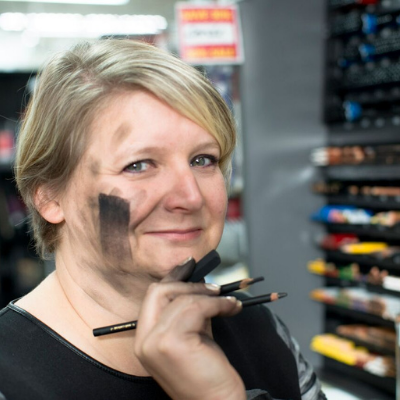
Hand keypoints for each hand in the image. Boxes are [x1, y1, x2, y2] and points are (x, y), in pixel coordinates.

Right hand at [134, 259, 245, 399]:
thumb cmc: (207, 372)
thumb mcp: (192, 335)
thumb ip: (189, 310)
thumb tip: (199, 283)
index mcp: (144, 339)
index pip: (152, 296)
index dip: (172, 278)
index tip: (189, 265)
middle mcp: (143, 340)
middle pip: (159, 291)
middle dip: (188, 283)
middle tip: (213, 287)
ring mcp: (154, 342)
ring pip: (182, 299)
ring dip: (211, 295)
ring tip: (228, 302)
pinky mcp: (172, 343)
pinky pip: (197, 307)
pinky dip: (218, 303)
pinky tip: (231, 308)